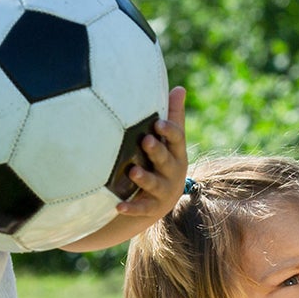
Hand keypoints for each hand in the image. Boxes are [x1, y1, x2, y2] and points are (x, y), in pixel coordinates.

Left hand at [115, 87, 188, 216]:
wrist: (159, 200)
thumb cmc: (162, 160)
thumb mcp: (170, 141)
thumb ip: (173, 116)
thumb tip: (180, 88)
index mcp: (176, 153)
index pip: (177, 140)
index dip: (169, 131)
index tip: (158, 122)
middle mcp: (173, 172)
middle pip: (166, 161)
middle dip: (157, 151)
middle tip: (146, 141)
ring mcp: (163, 192)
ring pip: (155, 185)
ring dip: (145, 178)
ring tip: (133, 171)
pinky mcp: (151, 208)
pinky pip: (141, 209)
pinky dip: (131, 208)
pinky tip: (118, 206)